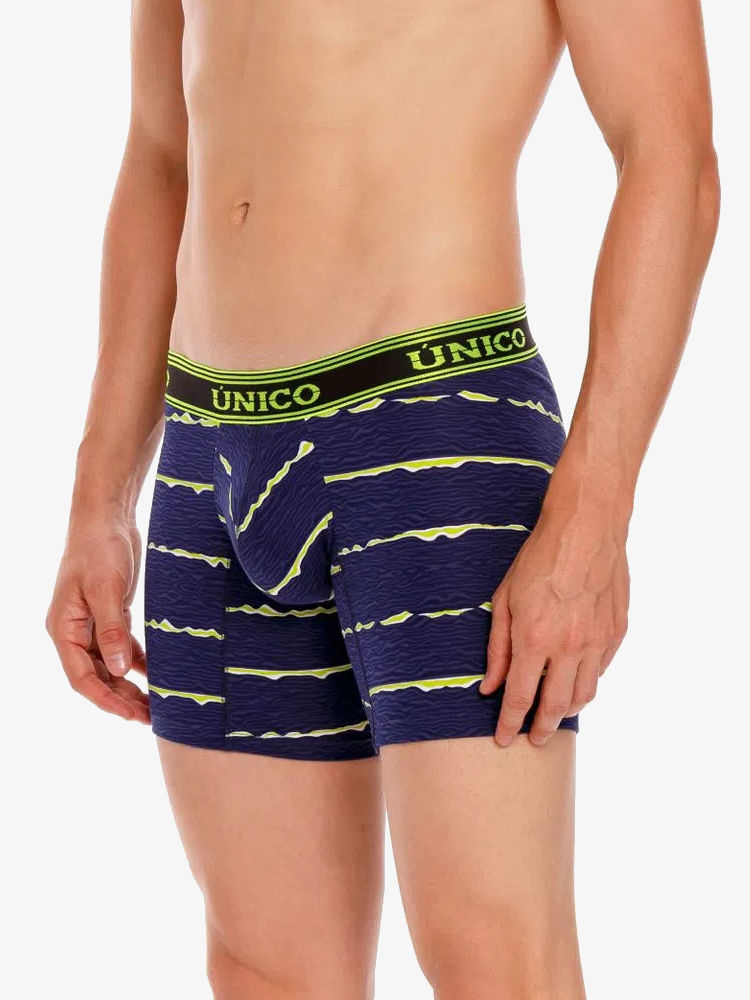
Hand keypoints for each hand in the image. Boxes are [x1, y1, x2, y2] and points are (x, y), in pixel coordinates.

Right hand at [46, 511, 149, 722]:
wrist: (107, 516)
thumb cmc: (99, 548)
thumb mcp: (107, 589)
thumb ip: (113, 631)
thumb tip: (120, 672)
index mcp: (63, 628)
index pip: (81, 677)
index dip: (105, 699)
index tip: (129, 715)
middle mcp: (74, 630)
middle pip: (97, 676)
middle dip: (121, 698)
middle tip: (150, 716)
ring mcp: (92, 623)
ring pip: (110, 664)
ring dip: (129, 684)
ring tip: (154, 703)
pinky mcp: (111, 612)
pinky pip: (122, 646)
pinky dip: (137, 661)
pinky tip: (155, 674)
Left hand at [481, 504, 629, 746]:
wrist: (586, 529)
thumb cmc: (538, 559)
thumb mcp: (504, 600)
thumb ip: (497, 648)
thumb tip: (489, 687)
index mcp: (535, 639)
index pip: (520, 698)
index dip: (510, 723)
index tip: (503, 740)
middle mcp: (569, 647)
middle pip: (556, 707)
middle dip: (542, 729)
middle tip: (533, 739)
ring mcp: (597, 642)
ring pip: (584, 695)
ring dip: (568, 712)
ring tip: (554, 716)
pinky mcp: (617, 632)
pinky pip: (601, 670)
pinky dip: (587, 682)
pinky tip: (575, 681)